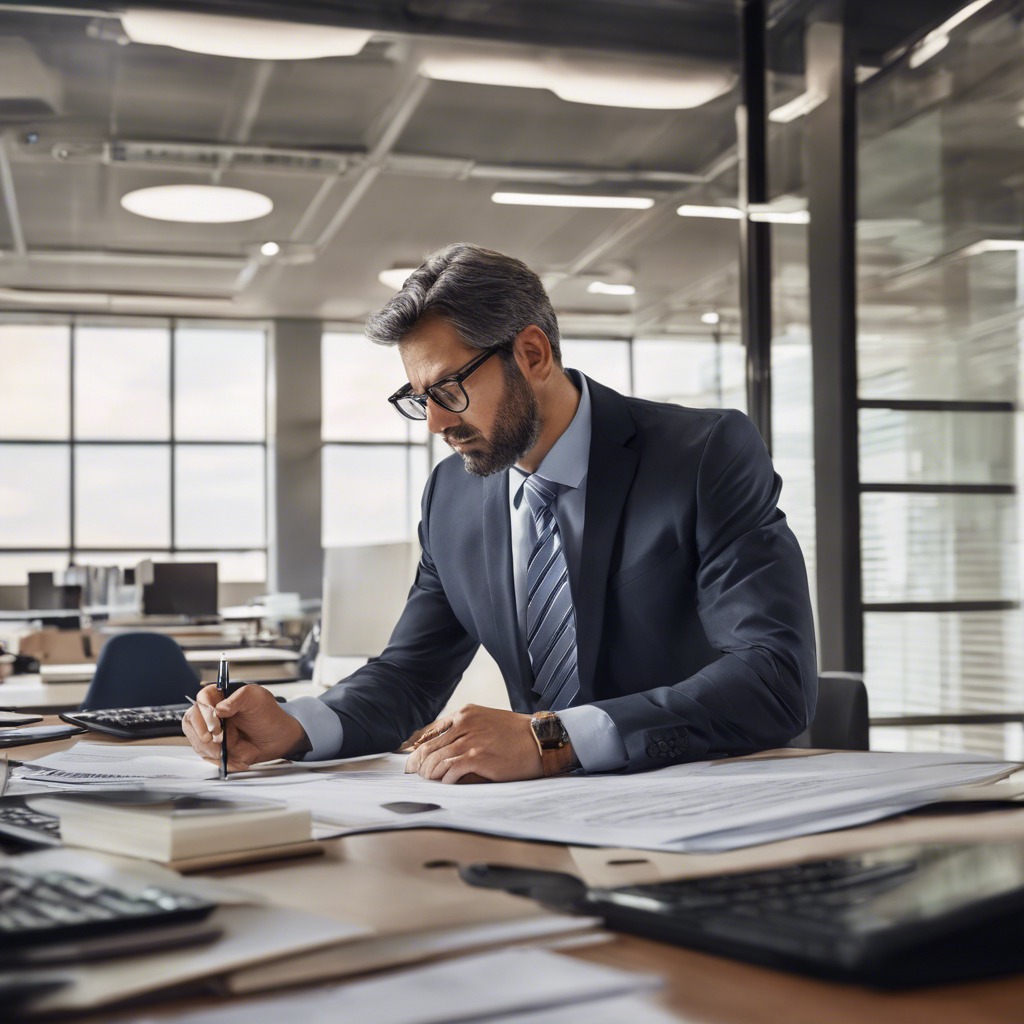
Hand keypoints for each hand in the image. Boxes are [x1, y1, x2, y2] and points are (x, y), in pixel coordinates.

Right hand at [182, 684, 307, 771]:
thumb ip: (238, 698)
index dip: (204, 713)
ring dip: (211, 749)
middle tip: (217, 740)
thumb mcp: (256, 699)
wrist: (278, 738)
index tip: (215, 726)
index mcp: (220, 696)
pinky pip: (207, 756)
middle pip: (192, 721)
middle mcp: (212, 713)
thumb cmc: (268, 714)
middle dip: (201, 734)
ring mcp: (211, 731)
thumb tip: (220, 708)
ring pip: (197, 741)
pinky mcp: (214, 748)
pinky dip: (219, 760)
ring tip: (229, 752)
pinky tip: (235, 759)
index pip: (202, 699)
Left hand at [404, 704, 541, 783]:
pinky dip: (446, 779)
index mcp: (464, 714)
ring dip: (431, 774)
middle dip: (419, 765)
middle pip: (428, 747)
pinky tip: (449, 782)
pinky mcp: (477, 756)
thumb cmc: (515, 734)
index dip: (417, 748)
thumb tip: (439, 750)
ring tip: (433, 781)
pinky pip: (450, 770)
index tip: (412, 761)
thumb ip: (463, 730)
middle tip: (417, 776)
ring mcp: (470, 740)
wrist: (539, 739)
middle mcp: (464, 723)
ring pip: (436, 760)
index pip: (429, 731)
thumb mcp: (486, 722)